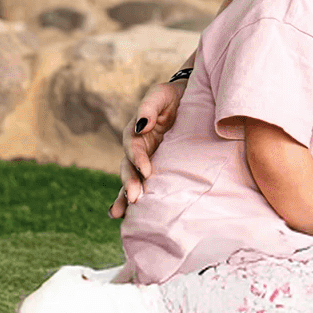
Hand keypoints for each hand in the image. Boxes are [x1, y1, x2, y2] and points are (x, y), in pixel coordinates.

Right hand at [110, 77, 184, 217]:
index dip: (138, 157)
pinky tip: (127, 218)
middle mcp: (138, 148)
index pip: (133, 145)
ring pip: (131, 180)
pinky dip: (134, 201)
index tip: (147, 170)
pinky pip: (143, 186)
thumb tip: (141, 123)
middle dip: (129, 182)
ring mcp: (145, 161)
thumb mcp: (162, 94)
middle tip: (133, 198)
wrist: (192, 100)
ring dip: (125, 196)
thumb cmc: (175, 96)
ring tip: (119, 214)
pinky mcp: (156, 171)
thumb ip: (150, 106)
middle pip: (128, 167)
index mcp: (137, 130)